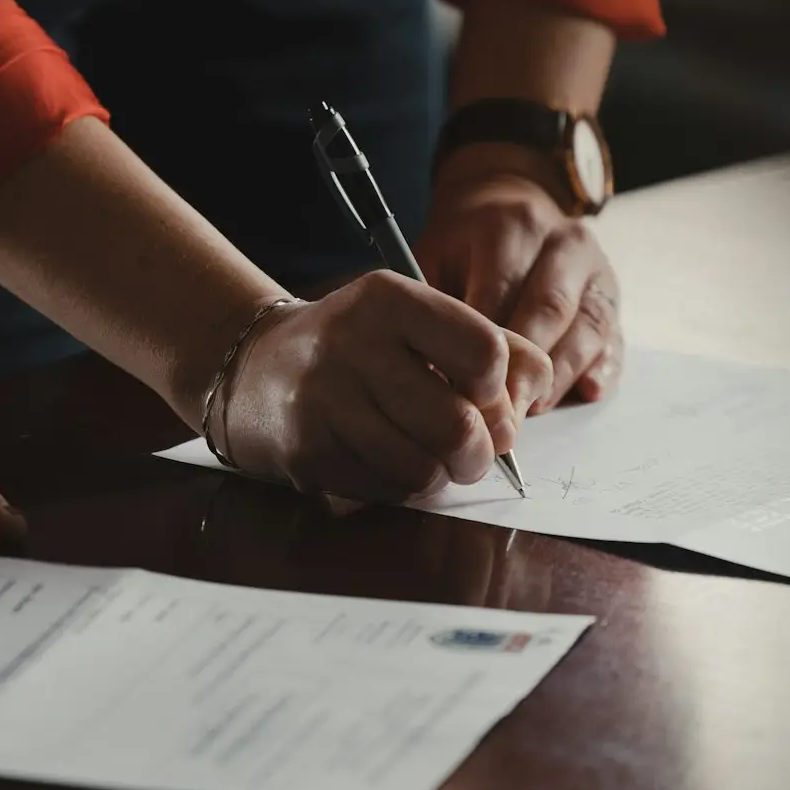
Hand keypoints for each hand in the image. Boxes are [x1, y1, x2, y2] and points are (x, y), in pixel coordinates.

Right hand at [218, 272, 553, 501]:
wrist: (254, 368)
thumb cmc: (357, 347)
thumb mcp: (416, 321)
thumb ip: (490, 344)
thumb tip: (535, 394)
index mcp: (389, 299)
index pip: (485, 352)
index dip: (499, 389)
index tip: (484, 396)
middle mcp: (353, 343)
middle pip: (460, 425)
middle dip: (479, 453)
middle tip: (472, 451)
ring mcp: (325, 400)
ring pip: (425, 468)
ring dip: (440, 475)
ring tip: (427, 456)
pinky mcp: (308, 451)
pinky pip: (387, 490)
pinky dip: (401, 487)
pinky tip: (384, 461)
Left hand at [417, 157, 623, 411]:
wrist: (508, 203)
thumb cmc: (464, 245)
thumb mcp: (436, 256)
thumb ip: (437, 307)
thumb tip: (437, 375)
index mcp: (514, 226)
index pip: (501, 292)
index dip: (484, 348)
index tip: (463, 390)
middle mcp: (564, 243)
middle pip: (549, 310)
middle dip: (524, 368)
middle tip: (500, 413)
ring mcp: (596, 269)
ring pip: (587, 328)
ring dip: (560, 376)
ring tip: (531, 410)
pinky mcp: (613, 297)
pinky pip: (614, 338)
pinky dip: (602, 369)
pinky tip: (585, 392)